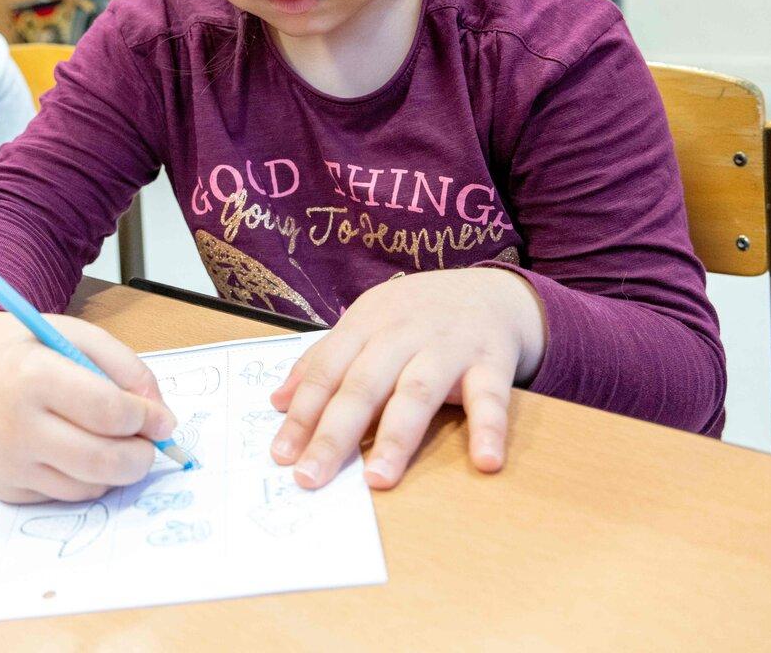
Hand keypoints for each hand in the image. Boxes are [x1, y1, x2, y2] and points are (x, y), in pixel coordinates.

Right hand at [0, 312, 176, 503]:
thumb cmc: (30, 350)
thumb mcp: (78, 336)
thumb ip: (127, 369)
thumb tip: (163, 421)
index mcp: (33, 376)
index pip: (108, 411)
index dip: (147, 418)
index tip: (162, 419)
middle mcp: (14, 426)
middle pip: (103, 461)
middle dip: (141, 456)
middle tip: (149, 443)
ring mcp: (7, 463)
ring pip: (90, 485)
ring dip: (115, 469)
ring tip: (109, 440)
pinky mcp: (4, 488)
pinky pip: (67, 494)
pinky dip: (86, 478)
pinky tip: (73, 449)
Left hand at [269, 268, 544, 491]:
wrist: (491, 290)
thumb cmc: (416, 316)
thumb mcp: (365, 325)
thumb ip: (324, 361)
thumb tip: (277, 401)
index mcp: (365, 325)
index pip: (326, 372)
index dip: (302, 413)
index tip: (281, 455)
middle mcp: (402, 334)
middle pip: (363, 386)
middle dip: (334, 434)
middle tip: (310, 477)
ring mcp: (448, 347)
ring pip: (418, 393)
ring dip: (397, 437)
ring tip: (378, 479)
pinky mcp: (492, 361)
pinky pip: (491, 397)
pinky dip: (489, 428)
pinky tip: (486, 462)